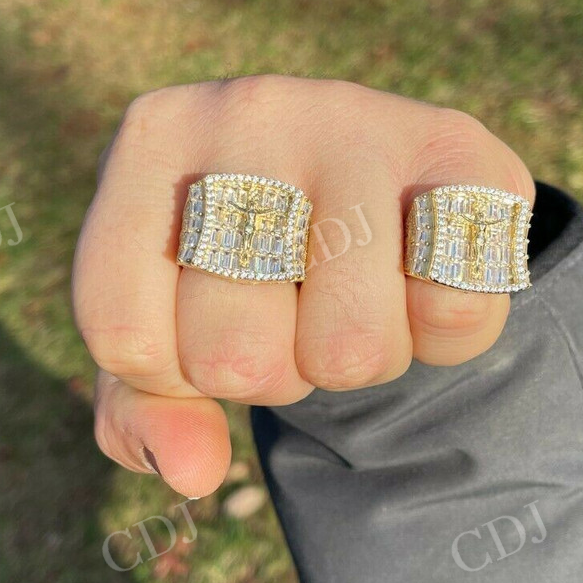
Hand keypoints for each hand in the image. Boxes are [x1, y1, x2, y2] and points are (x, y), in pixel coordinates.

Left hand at [72, 76, 533, 495]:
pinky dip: (445, 330)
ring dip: (365, 359)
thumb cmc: (254, 254)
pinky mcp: (457, 144)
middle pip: (235, 357)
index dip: (173, 374)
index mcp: (153, 142)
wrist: (386, 168)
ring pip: (352, 348)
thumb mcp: (174, 321)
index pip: (126, 338)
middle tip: (298, 310)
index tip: (206, 321)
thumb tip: (189, 471)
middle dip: (278, 371)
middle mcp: (247, 110)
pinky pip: (453, 303)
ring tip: (362, 295)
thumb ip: (146, 407)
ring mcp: (355, 120)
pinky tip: (426, 277)